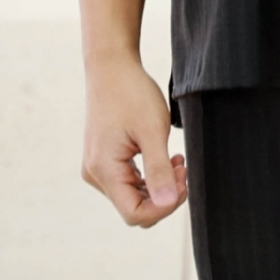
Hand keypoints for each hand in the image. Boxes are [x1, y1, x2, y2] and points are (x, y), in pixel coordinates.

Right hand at [82, 54, 187, 226]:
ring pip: (132, 195)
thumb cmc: (131, 93)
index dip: (164, 207)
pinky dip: (149, 176)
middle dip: (164, 195)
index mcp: (104, 171)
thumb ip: (159, 170)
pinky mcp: (104, 158)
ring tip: (177, 160)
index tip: (183, 182)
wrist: (111, 66)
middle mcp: (96, 174)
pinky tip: (165, 158)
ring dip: (158, 185)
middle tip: (183, 168)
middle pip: (134, 206)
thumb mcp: (152, 130)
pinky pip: (128, 181)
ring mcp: (98, 166)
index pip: (134, 213)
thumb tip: (167, 203)